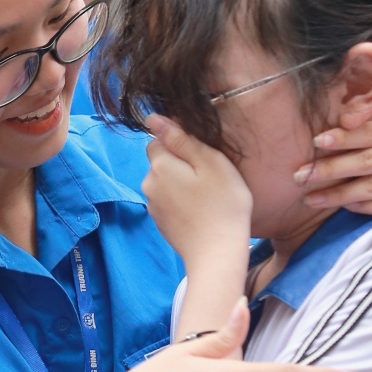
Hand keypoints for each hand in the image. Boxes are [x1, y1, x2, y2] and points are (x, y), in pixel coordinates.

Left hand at [144, 115, 252, 261]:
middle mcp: (148, 184)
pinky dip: (180, 201)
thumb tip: (153, 118)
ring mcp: (152, 205)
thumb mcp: (210, 162)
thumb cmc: (222, 204)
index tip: (202, 155)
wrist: (217, 253)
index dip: (180, 142)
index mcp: (160, 165)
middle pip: (160, 161)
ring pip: (164, 181)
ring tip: (206, 195)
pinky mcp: (160, 222)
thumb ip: (181, 138)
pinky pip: (168, 200)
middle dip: (180, 163)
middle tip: (208, 176)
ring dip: (180, 182)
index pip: (158, 140)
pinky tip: (199, 210)